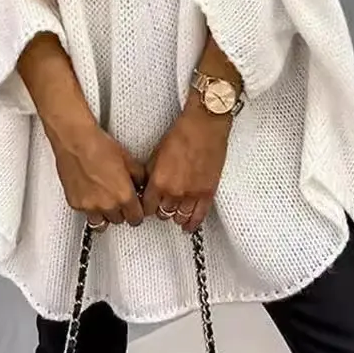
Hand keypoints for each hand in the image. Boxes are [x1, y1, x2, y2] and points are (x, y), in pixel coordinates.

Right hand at [48, 118, 145, 229]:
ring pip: (101, 223)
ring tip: (106, 203)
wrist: (75, 140)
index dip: (137, 212)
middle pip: (120, 221)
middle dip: (122, 212)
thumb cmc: (98, 146)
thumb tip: (140, 183)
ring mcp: (89, 206)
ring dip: (105, 215)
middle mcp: (107, 205)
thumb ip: (138, 177)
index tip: (136, 208)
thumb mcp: (128, 159)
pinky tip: (91, 195)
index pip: (136, 218)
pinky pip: (85, 213)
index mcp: (124, 196)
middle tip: (120, 200)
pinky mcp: (75, 203)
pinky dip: (89, 208)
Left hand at [142, 98, 231, 231]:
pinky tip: (189, 226)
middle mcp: (174, 192)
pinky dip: (193, 223)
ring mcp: (192, 194)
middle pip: (163, 214)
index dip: (146, 207)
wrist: (205, 126)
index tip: (147, 205)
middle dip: (160, 210)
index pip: (147, 207)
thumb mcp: (156, 154)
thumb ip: (151, 174)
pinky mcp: (208, 193)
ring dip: (176, 216)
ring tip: (175, 213)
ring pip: (180, 217)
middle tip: (162, 205)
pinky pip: (199, 216)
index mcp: (159, 182)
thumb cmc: (182, 134)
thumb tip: (146, 187)